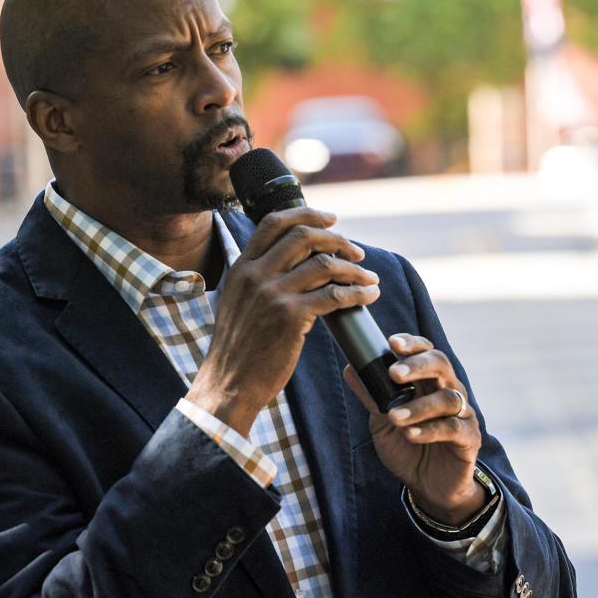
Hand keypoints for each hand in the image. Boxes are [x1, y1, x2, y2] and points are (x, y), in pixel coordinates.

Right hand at [187, 207, 379, 435]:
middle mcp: (255, 274)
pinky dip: (357, 293)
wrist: (228, 383)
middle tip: (357, 253)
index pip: (274, 222)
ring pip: (324, 264)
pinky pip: (334, 295)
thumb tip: (294, 263)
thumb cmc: (237, 348)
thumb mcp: (236, 301)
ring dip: (354, 269)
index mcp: (241, 267)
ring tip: (369, 279)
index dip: (307, 214)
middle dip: (338, 239)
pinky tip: (368, 296)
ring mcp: (272, 294)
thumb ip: (256, 278)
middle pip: (304, 236)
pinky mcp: (290, 317)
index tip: (332, 219)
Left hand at [343, 333, 484, 525]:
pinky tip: (410, 434)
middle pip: (441, 365)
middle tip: (394, 374)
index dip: (412, 344)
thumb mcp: (381, 421)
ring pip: (447, 398)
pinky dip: (429, 430)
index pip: (426, 351)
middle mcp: (449, 391)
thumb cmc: (407, 446)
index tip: (392, 342)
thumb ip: (371, 396)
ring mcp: (462, 414)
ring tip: (394, 417)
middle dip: (417, 365)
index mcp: (428, 382)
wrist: (428, 486)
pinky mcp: (469, 438)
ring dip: (418, 406)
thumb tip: (350, 368)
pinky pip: (453, 428)